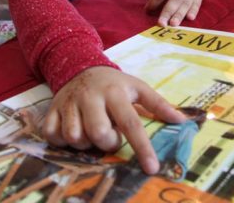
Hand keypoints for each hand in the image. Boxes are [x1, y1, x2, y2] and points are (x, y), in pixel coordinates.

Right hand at [41, 66, 185, 173]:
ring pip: (75, 137)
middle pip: (99, 133)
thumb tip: (182, 120)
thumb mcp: (137, 87)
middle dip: (107, 142)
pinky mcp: (51, 109)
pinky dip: (62, 140)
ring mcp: (68, 103)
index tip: (152, 168)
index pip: (131, 123)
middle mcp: (91, 97)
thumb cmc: (113, 84)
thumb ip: (158, 104)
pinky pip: (53, 136)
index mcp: (115, 92)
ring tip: (90, 131)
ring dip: (85, 143)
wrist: (80, 66)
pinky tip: (72, 130)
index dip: (142, 147)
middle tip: (109, 134)